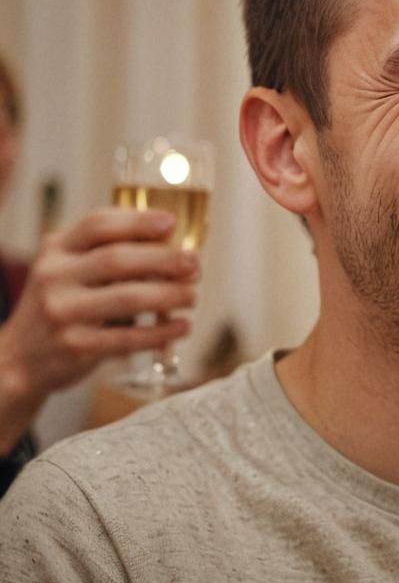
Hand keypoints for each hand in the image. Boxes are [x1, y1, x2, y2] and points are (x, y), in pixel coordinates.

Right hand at [0, 208, 197, 449]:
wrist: (18, 360)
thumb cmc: (64, 305)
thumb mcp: (71, 270)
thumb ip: (109, 254)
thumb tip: (176, 247)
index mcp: (56, 249)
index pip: (97, 224)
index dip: (138, 221)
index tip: (172, 224)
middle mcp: (54, 276)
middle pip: (118, 259)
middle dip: (165, 260)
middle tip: (195, 265)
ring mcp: (62, 312)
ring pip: (127, 297)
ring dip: (169, 295)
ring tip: (192, 297)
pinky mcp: (74, 346)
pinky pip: (127, 338)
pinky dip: (161, 332)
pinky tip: (182, 327)